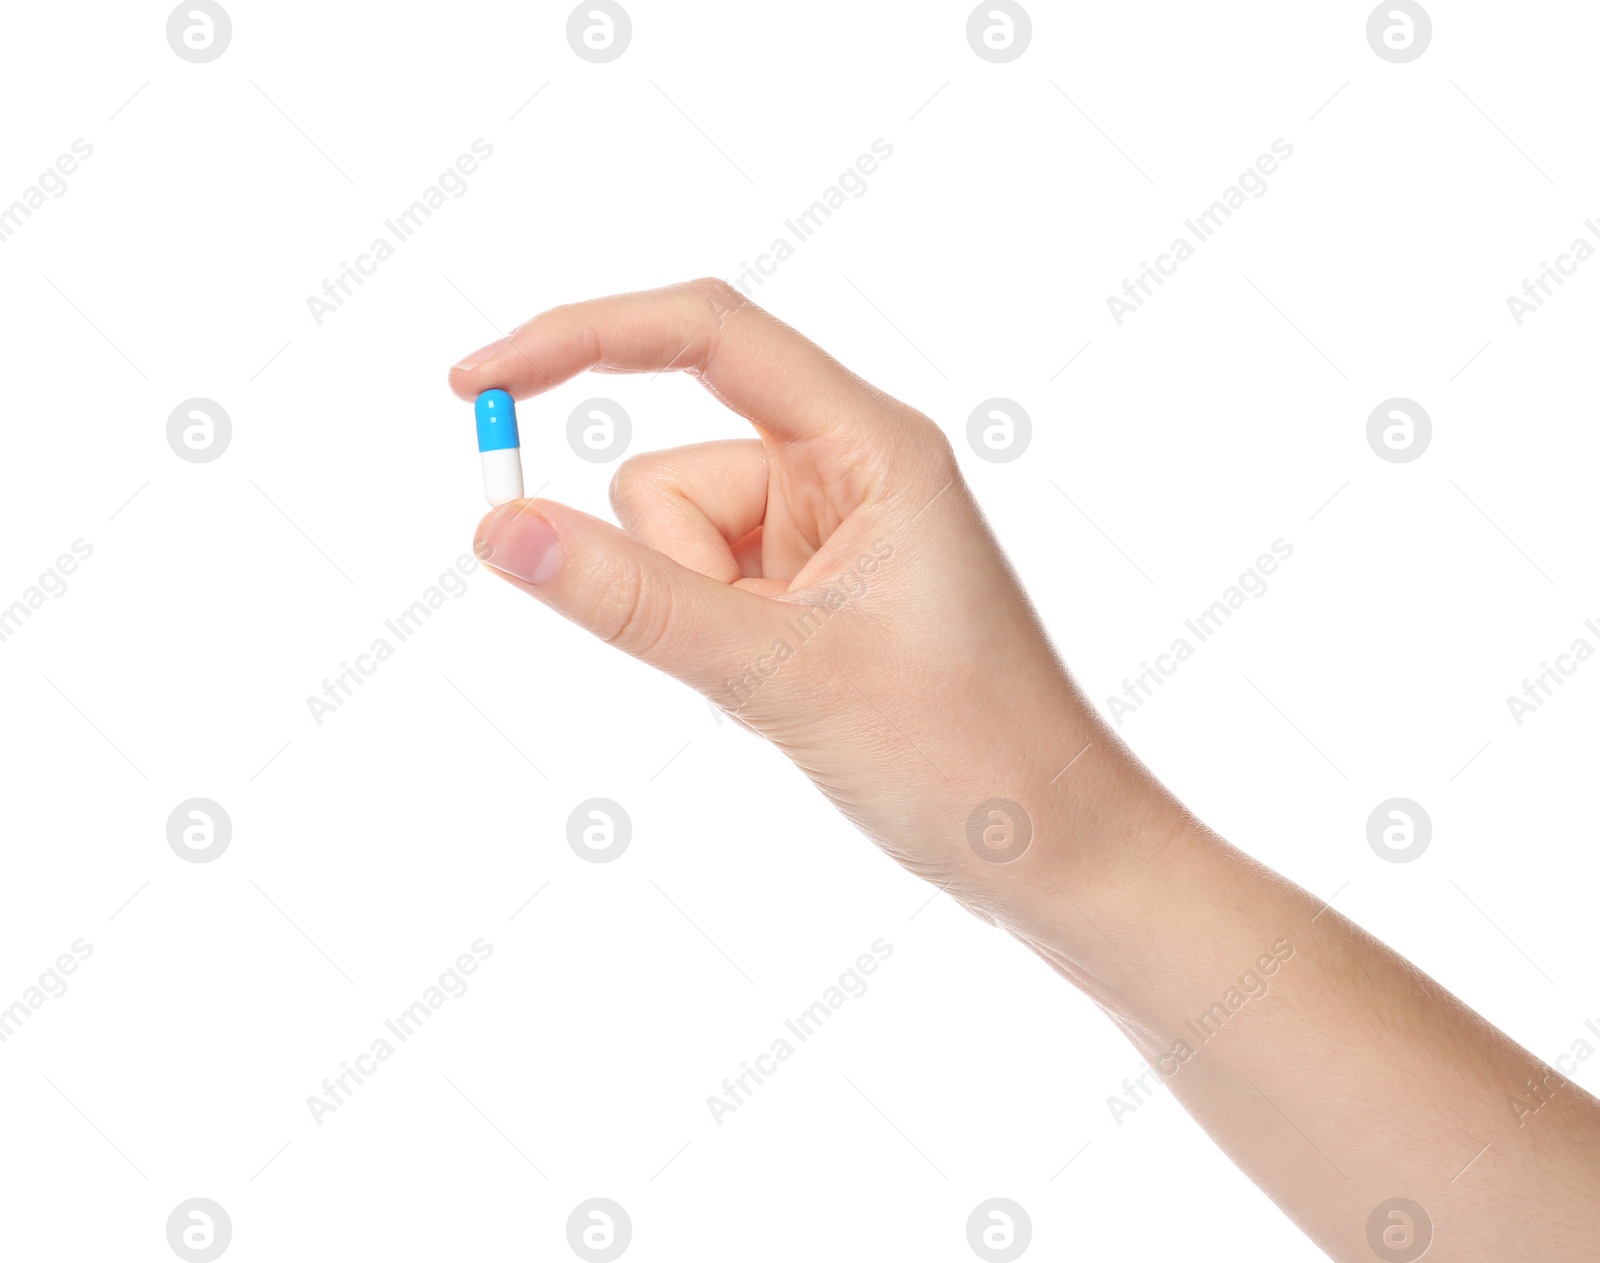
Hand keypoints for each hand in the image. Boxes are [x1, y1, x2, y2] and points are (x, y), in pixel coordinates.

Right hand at [449, 279, 1147, 920]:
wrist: (1049, 852)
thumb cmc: (964, 754)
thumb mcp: (778, 671)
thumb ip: (630, 599)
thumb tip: (496, 527)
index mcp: (871, 444)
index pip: (706, 334)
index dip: (580, 337)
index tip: (475, 385)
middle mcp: (848, 469)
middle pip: (672, 469)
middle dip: (669, 567)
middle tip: (759, 653)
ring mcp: (826, 534)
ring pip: (674, 541)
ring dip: (696, 617)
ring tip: (789, 683)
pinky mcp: (810, 591)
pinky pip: (700, 588)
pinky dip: (711, 639)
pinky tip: (788, 692)